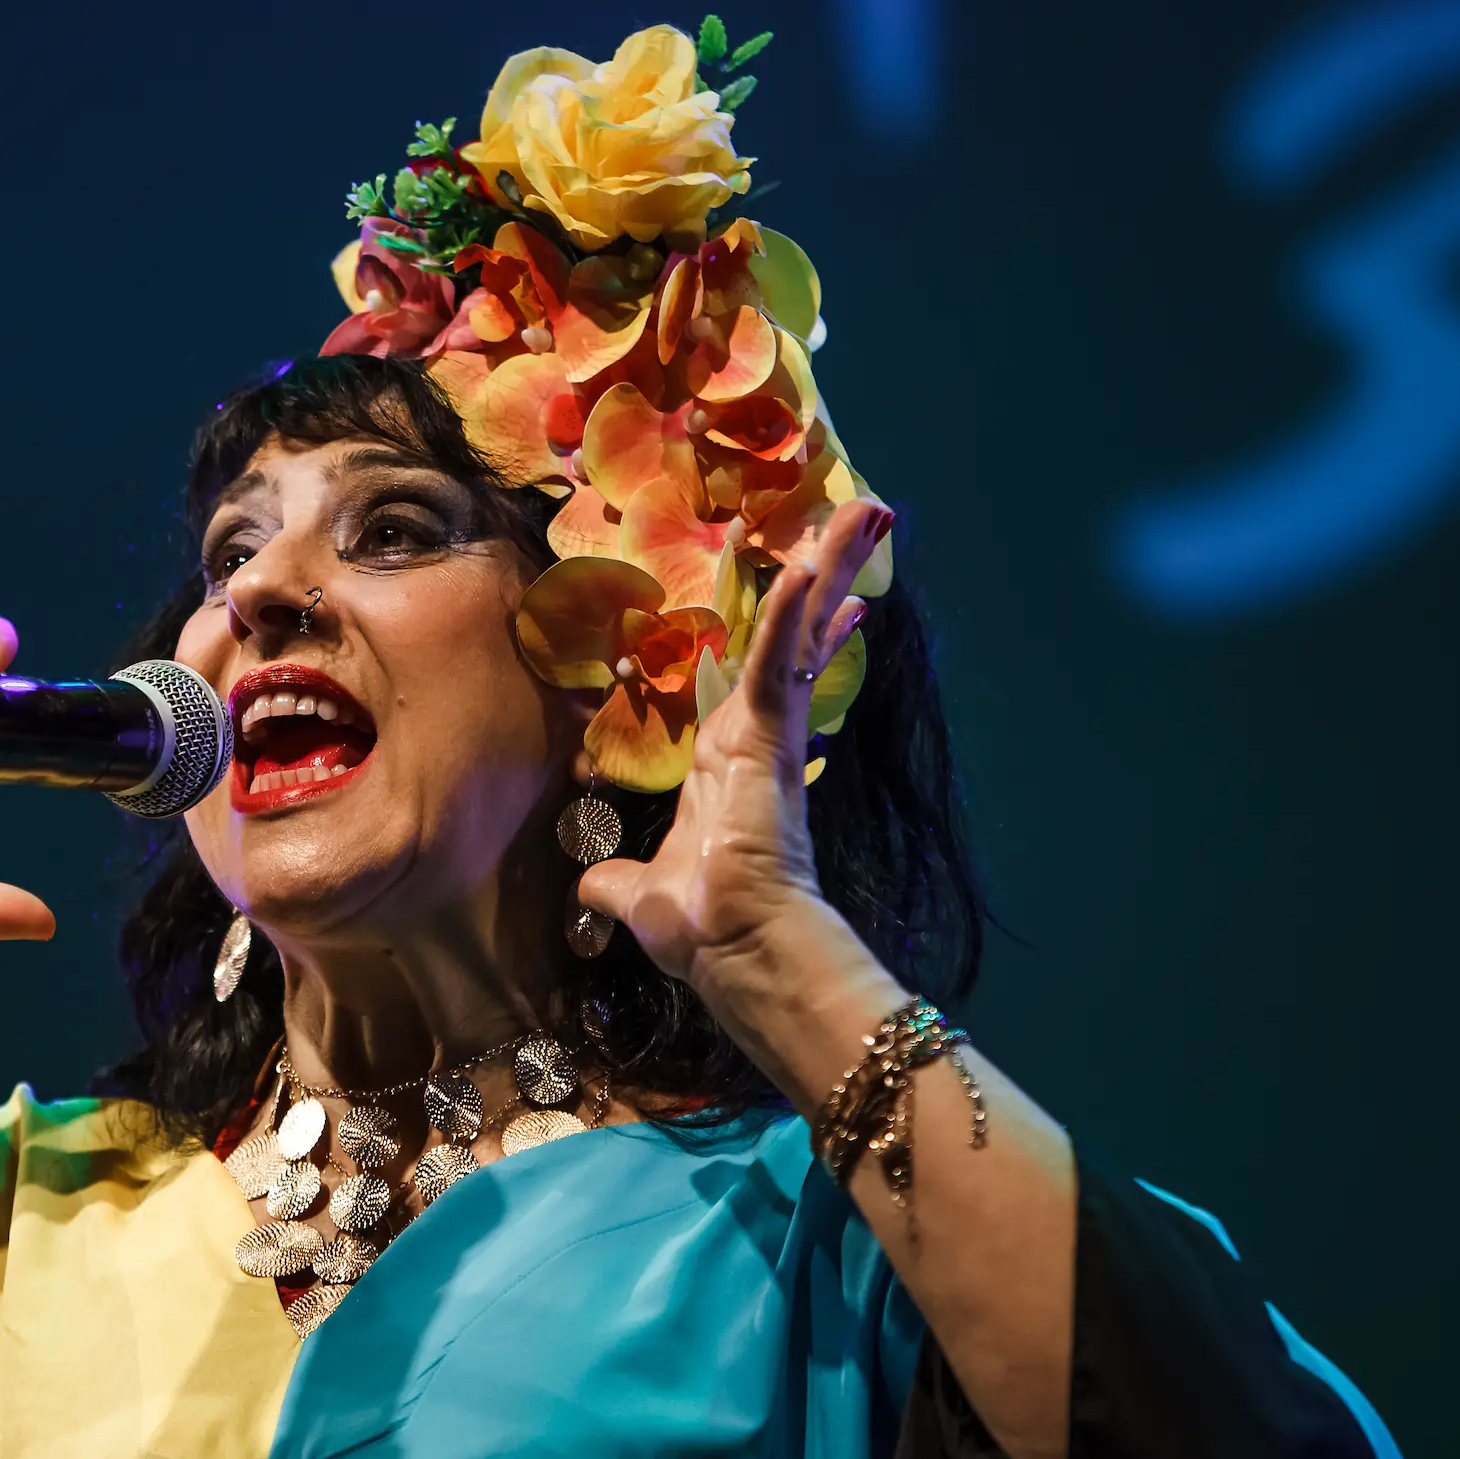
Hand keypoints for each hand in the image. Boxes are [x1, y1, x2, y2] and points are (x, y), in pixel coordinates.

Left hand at [577, 499, 893, 1000]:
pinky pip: (777, 659)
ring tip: (864, 510)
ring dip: (827, 567)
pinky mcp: (772, 734)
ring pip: (796, 631)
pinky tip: (811, 560)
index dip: (785, 629)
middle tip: (858, 517)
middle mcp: (755, 736)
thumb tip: (595, 884)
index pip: (755, 674)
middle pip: (791, 636)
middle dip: (823, 576)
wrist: (730, 948)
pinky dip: (794, 611)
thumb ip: (617, 879)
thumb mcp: (640, 893)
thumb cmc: (698, 926)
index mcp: (728, 760)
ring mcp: (769, 731)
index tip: (808, 585)